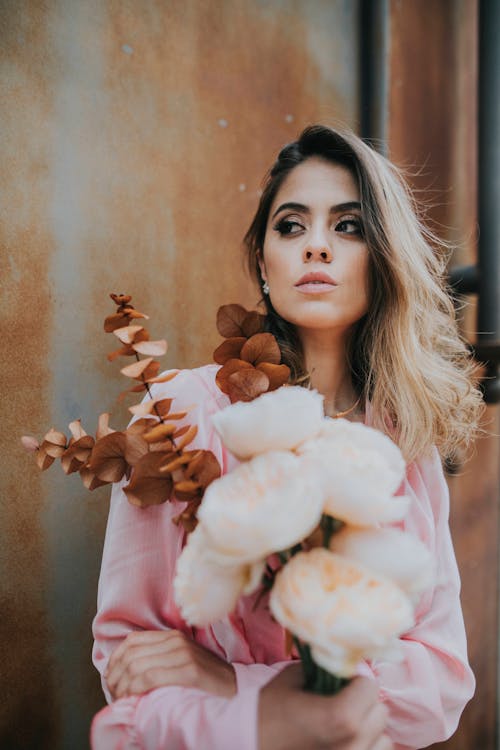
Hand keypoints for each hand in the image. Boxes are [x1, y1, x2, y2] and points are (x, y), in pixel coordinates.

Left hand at [105, 629, 236, 699]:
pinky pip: (150, 677)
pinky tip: (132, 698)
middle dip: (115, 676)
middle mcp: (175, 641)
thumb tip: (125, 670)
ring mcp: (182, 654)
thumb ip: (158, 658)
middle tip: (112, 693)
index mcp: (171, 635)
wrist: (234, 687)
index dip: (115, 659)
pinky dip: (135, 689)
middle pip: (131, 654)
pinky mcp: (188, 670)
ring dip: (122, 686)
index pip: (132, 640)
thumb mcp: (179, 660)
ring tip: (120, 699)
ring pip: (137, 666)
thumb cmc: (204, 679)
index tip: (110, 677)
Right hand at [259, 665, 391, 749]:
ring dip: (368, 730)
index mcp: (340, 717)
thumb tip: (344, 662)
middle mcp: (352, 745)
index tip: (341, 682)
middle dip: (363, 703)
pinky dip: (365, 747)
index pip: (370, 687)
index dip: (355, 680)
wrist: (247, 745)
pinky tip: (342, 742)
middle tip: (341, 702)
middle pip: (380, 713)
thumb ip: (324, 669)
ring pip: (383, 739)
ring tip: (343, 726)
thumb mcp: (293, 679)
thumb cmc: (268, 711)